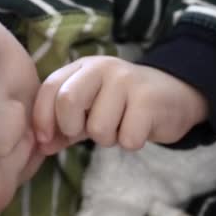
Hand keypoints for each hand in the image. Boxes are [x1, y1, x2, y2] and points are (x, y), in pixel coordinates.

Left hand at [33, 56, 207, 154]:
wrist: (174, 95)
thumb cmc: (122, 106)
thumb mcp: (88, 112)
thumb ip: (62, 128)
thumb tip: (41, 148)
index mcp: (82, 68)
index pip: (49, 88)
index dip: (41, 118)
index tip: (45, 140)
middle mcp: (103, 67)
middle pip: (68, 101)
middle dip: (71, 127)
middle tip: (85, 132)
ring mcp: (128, 81)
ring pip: (98, 128)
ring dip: (107, 139)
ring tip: (120, 127)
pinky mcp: (149, 100)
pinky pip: (126, 138)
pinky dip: (130, 142)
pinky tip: (138, 129)